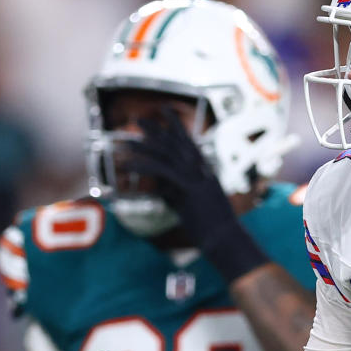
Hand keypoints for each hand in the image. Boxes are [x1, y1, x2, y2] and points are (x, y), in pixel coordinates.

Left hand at [126, 108, 267, 281]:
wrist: (225, 238)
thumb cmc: (211, 227)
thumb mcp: (191, 206)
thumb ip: (175, 194)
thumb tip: (160, 189)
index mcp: (205, 170)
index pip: (188, 142)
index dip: (175, 127)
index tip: (164, 112)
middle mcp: (202, 169)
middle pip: (175, 142)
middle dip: (156, 129)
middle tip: (138, 119)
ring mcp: (196, 178)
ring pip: (166, 153)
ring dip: (144, 146)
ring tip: (125, 141)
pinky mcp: (188, 189)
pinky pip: (162, 171)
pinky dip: (143, 165)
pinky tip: (127, 164)